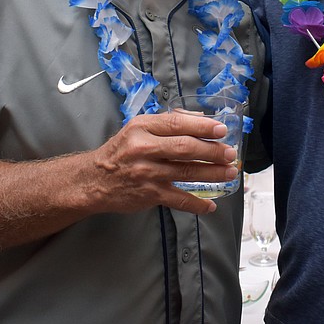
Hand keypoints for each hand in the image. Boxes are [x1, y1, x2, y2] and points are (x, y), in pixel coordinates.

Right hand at [85, 111, 236, 215]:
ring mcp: (146, 173)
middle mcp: (144, 148)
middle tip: (230, 153)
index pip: (176, 123)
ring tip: (229, 173)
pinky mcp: (148, 194)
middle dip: (212, 151)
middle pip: (185, 148)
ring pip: (186, 172)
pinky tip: (210, 205)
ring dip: (212, 173)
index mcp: (142, 127)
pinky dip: (196, 204)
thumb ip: (167, 122)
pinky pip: (178, 200)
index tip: (221, 130)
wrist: (94, 180)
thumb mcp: (138, 128)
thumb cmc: (121, 151)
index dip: (201, 127)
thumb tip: (201, 119)